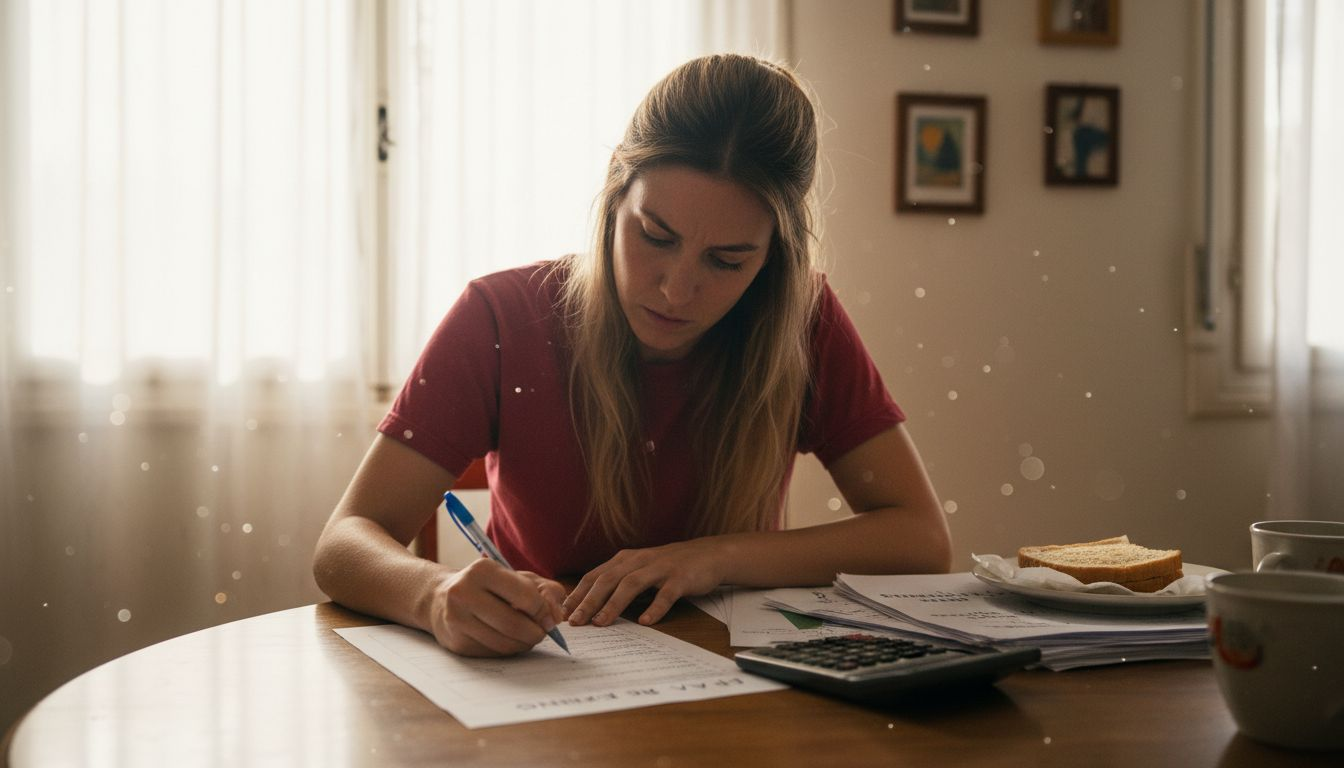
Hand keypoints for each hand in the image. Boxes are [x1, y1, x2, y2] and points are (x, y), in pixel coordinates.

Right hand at [427, 556, 565, 655]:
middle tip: (543, 632)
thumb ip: (545, 589)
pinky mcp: (456, 642)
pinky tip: (509, 640)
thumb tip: (556, 616)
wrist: (441, 598)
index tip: (551, 619)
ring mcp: (457, 619)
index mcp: (482, 570)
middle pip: (514, 624)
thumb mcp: (517, 577)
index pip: (525, 596)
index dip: (544, 611)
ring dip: (524, 644)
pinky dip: (509, 650)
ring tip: (528, 636)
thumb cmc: (488, 586)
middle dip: (537, 633)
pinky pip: (493, 653)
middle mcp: (464, 593)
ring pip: (504, 643)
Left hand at [563, 538, 726, 626]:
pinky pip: (666, 594)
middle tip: (576, 622)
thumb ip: (619, 583)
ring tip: (601, 622)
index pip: (595, 576)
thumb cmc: (670, 566)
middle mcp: (639, 561)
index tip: (563, 612)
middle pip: (608, 580)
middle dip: (589, 601)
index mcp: (626, 559)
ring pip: (631, 585)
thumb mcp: (640, 569)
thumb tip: (591, 608)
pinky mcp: (680, 578)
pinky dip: (655, 607)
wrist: (709, 555)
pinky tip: (645, 621)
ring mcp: (660, 568)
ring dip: (614, 604)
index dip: (578, 594)